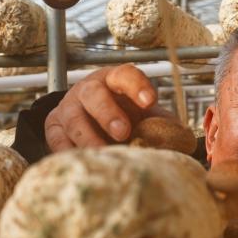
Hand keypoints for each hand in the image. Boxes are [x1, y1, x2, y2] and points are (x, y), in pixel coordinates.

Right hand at [44, 63, 170, 151]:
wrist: (88, 122)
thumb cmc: (123, 118)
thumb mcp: (143, 116)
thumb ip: (161, 125)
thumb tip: (183, 142)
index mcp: (115, 81)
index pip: (126, 75)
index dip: (137, 86)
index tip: (150, 101)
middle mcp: (89, 90)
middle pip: (94, 93)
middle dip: (108, 112)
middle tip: (123, 132)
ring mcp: (68, 108)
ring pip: (73, 118)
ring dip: (88, 137)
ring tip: (104, 154)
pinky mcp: (53, 127)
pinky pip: (56, 138)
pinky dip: (67, 151)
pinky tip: (81, 162)